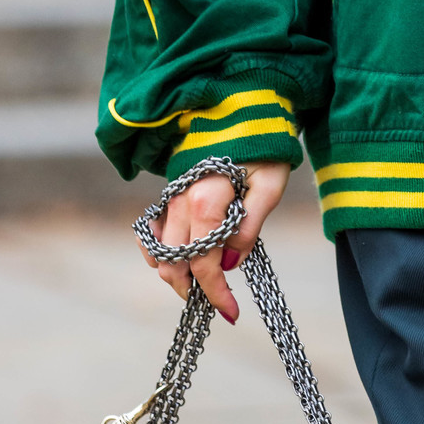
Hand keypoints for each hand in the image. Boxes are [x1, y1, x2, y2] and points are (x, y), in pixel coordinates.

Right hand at [140, 160, 291, 323]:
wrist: (245, 109)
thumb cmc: (264, 148)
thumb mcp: (270, 186)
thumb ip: (249, 226)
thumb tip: (230, 264)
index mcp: (206, 199)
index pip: (203, 261)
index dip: (215, 292)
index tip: (231, 313)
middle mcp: (180, 200)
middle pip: (174, 261)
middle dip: (194, 289)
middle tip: (220, 303)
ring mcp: (170, 196)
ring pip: (160, 250)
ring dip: (177, 274)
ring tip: (203, 286)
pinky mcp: (169, 193)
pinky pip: (154, 231)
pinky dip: (160, 251)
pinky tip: (179, 260)